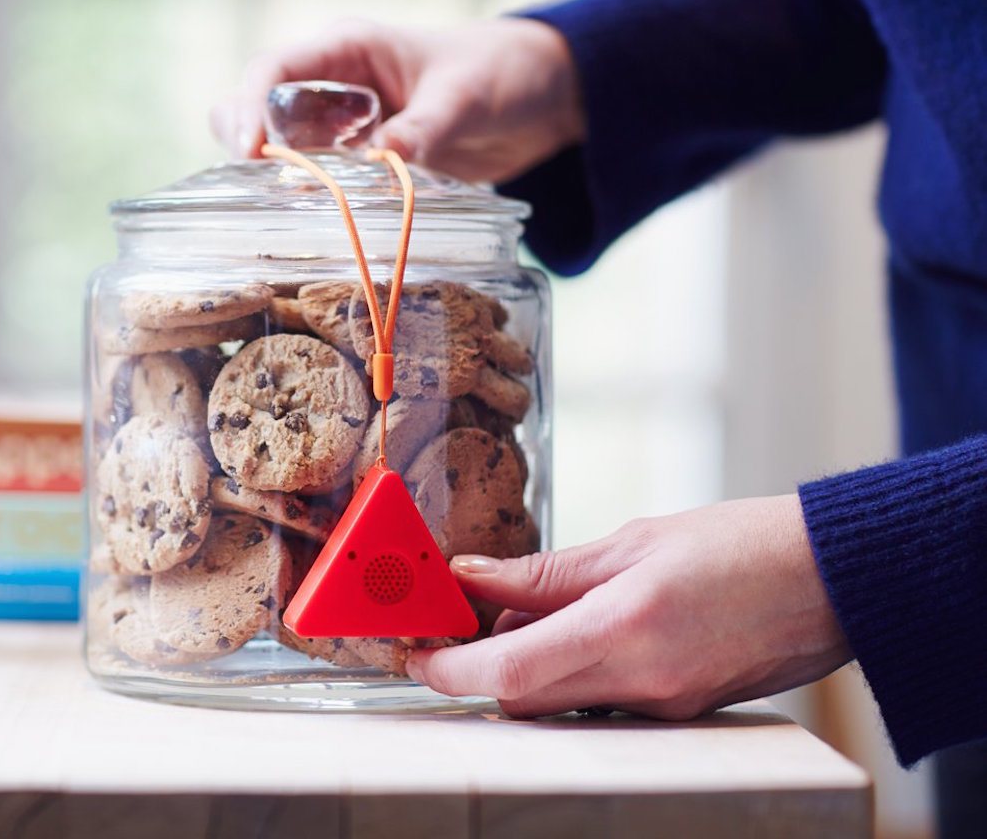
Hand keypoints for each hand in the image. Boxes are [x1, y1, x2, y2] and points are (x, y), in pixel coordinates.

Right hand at [211, 17, 584, 184]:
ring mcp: (342, 121)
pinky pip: (313, 173)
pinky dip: (302, 193)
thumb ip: (425, 126)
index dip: (251, 106)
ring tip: (276, 206)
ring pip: (276, 141)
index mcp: (349, 48)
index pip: (275, 68)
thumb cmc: (501, 73)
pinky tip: (310, 218)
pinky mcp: (358, 157)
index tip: (249, 151)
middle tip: (252, 183)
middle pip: (256, 103)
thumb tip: (383, 158)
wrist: (538, 96)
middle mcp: (333, 82)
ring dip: (269, 171)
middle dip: (243, 137)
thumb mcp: (465, 98)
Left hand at [407, 495, 850, 718]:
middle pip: (525, 700)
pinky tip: (573, 631)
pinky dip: (570, 673)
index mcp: (624, 631)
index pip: (509, 674)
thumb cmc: (741, 544)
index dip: (451, 671)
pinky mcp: (682, 710)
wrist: (835, 580)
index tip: (417, 654)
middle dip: (479, 671)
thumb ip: (548, 572)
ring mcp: (665, 706)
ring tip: (521, 616)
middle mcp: (642, 683)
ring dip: (524, 670)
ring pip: (560, 704)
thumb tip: (477, 575)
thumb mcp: (633, 541)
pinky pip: (601, 703)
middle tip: (458, 626)